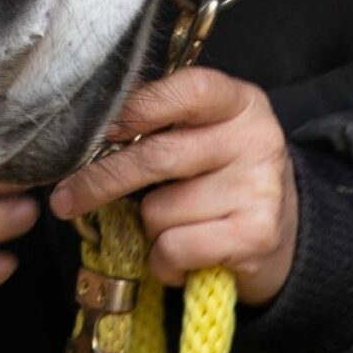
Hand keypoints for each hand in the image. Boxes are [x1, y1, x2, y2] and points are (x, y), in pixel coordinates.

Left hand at [48, 70, 299, 305]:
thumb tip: (86, 136)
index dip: (136, 108)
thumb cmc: (227, 181)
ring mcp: (259, 187)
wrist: (286, 237)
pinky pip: (173, 248)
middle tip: (66, 198)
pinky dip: (164, 262)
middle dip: (101, 181)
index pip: (185, 90)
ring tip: (177, 228)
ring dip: (150, 230)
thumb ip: (165, 127)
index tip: (94, 130)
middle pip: (157, 155)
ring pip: (159, 210)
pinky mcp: (256, 235)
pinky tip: (186, 258)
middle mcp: (256, 138)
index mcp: (241, 102)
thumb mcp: (209, 138)